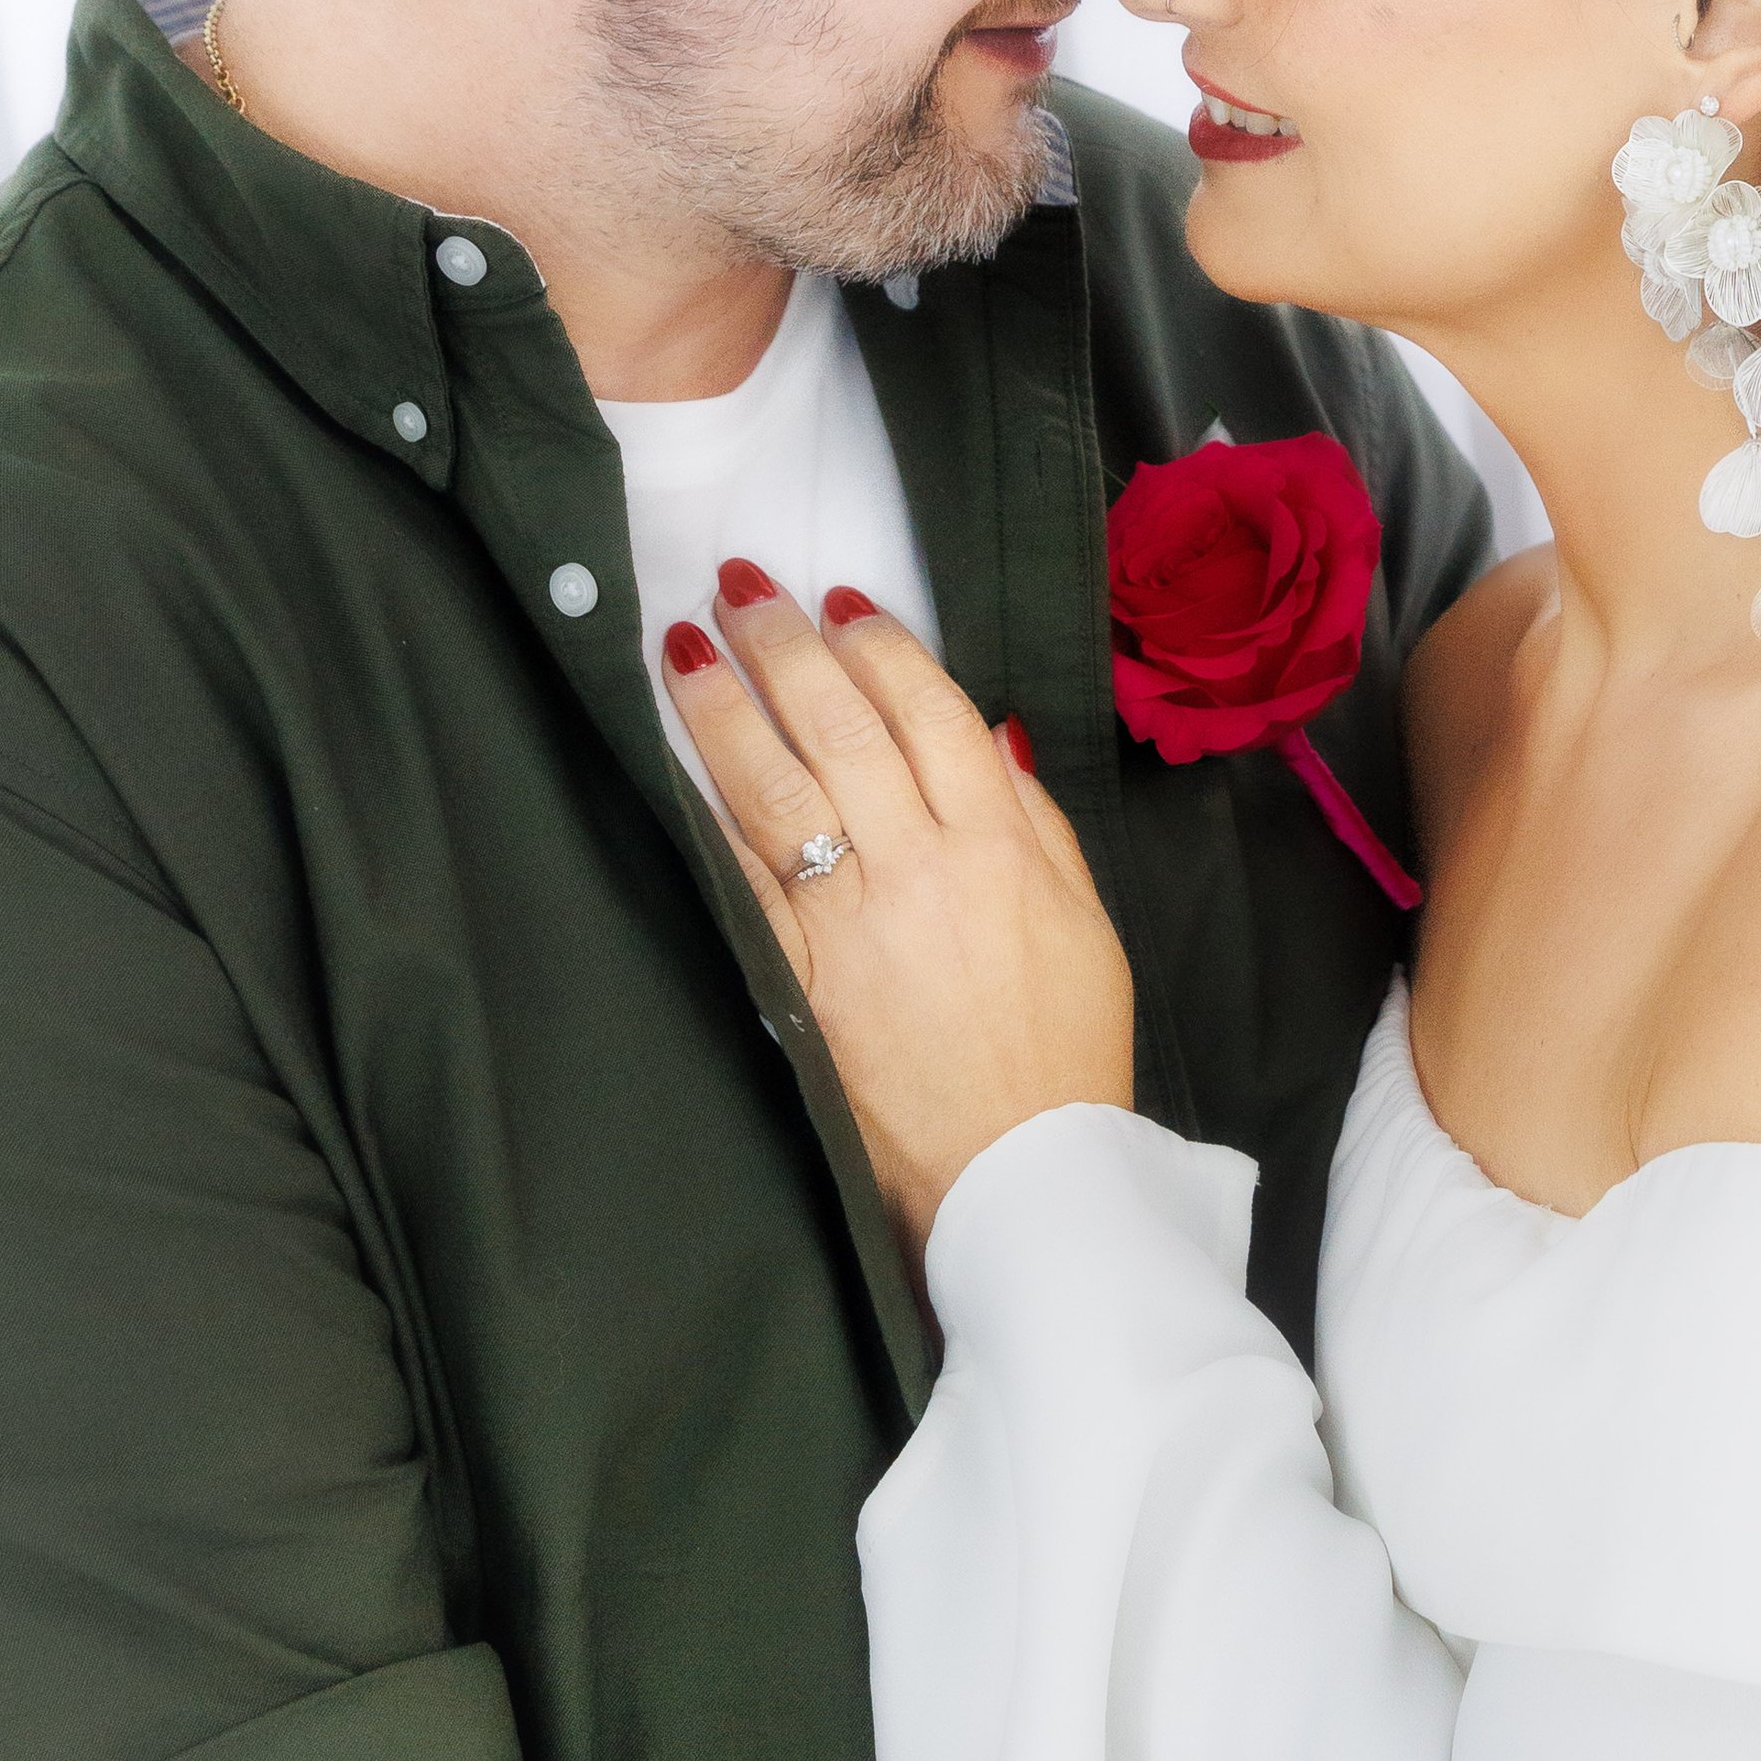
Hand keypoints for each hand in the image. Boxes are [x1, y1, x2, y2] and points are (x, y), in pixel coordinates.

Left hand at [664, 572, 1133, 1252]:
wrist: (1016, 1175)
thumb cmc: (1061, 1053)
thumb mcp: (1086, 923)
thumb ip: (1036, 819)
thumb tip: (992, 732)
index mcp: (1001, 849)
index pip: (932, 713)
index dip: (882, 646)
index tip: (844, 597)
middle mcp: (923, 870)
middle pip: (843, 731)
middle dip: (786, 646)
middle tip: (742, 585)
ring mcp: (854, 925)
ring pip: (780, 790)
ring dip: (726, 708)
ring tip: (684, 644)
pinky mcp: (802, 980)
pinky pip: (746, 881)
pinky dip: (708, 815)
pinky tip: (674, 762)